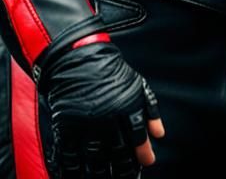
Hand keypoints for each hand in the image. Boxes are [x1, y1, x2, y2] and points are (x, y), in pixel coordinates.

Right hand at [40, 38, 164, 177]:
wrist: (76, 58)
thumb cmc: (109, 71)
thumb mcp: (136, 83)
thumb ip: (149, 108)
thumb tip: (159, 135)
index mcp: (126, 105)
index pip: (138, 135)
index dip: (143, 152)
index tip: (147, 163)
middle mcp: (107, 117)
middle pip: (118, 153)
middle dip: (123, 169)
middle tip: (126, 178)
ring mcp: (85, 124)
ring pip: (95, 159)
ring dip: (101, 174)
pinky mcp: (66, 127)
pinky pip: (71, 156)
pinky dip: (73, 170)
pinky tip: (77, 177)